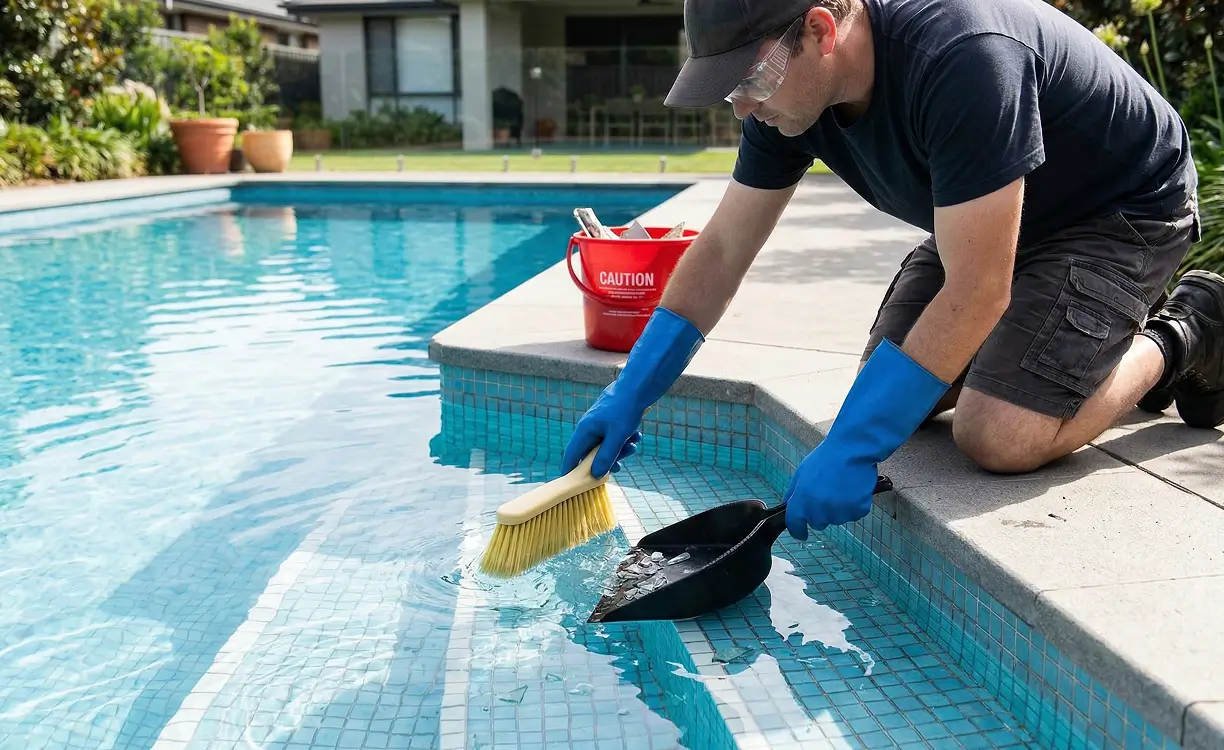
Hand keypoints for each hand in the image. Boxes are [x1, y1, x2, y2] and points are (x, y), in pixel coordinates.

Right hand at [561, 383, 643, 476]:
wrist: (638, 386)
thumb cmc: (625, 408)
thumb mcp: (617, 437)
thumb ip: (606, 457)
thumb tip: (595, 475)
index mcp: (584, 430)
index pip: (572, 455)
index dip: (570, 471)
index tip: (571, 485)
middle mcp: (589, 428)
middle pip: (592, 454)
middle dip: (607, 460)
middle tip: (620, 465)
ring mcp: (599, 424)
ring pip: (606, 446)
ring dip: (620, 450)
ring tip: (633, 444)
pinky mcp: (610, 421)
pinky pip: (614, 437)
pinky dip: (624, 439)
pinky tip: (636, 435)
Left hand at [778, 339, 950, 541]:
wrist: (862, 432)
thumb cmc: (848, 439)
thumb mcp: (826, 456)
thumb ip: (814, 476)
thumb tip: (809, 483)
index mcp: (801, 478)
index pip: (791, 509)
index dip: (796, 520)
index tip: (799, 529)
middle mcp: (807, 491)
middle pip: (813, 518)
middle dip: (826, 512)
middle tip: (841, 493)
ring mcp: (824, 498)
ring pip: (834, 517)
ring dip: (846, 505)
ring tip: (853, 481)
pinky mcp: (844, 500)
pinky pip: (854, 512)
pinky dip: (861, 502)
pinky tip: (862, 484)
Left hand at [782, 442, 877, 540]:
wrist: (852, 450)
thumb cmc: (826, 458)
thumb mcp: (801, 473)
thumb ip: (793, 493)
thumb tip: (787, 506)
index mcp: (802, 501)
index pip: (795, 525)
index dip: (798, 531)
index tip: (801, 533)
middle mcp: (819, 511)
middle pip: (818, 522)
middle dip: (821, 512)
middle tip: (827, 492)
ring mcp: (839, 513)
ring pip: (837, 518)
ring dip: (838, 508)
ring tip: (841, 486)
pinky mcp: (857, 511)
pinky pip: (853, 514)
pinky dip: (854, 505)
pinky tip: (853, 489)